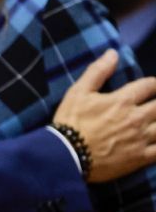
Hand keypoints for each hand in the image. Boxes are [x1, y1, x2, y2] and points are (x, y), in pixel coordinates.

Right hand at [53, 49, 155, 182]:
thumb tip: (113, 53)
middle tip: (155, 103)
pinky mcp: (139, 158)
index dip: (154, 84)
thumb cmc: (69, 123)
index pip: (149, 85)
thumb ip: (97, 72)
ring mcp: (140, 139)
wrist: (65, 156)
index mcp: (123, 101)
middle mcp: (136, 118)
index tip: (153, 87)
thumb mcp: (77, 93)